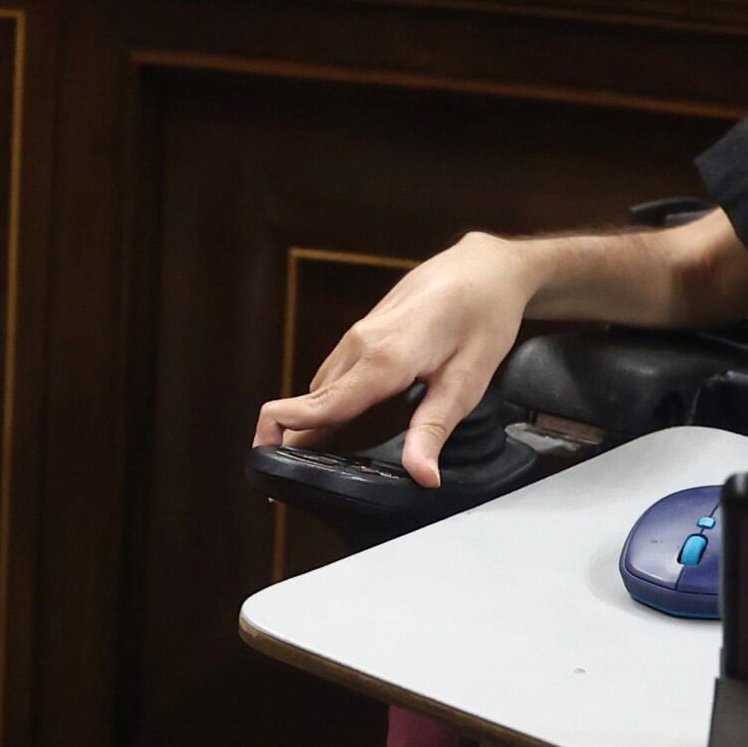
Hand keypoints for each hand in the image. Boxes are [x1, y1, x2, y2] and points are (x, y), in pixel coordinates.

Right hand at [254, 232, 540, 487]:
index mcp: (383, 359)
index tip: (263, 459)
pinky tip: (334, 424)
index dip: (284, 430)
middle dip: (286, 435)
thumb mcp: (468, 380)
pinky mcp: (363, 334)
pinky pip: (334, 374)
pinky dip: (324, 402)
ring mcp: (358, 336)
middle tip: (285, 479)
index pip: (320, 404)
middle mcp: (360, 345)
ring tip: (305, 460)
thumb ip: (434, 429)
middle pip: (309, 399)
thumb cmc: (483, 316)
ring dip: (306, 420)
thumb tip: (422, 476)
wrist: (484, 267)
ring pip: (320, 387)